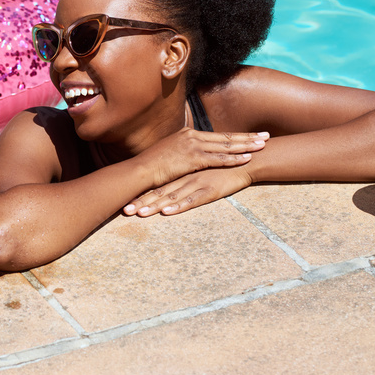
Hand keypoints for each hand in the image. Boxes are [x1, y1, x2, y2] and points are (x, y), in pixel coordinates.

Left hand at [122, 166, 253, 217]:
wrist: (249, 160)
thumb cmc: (225, 167)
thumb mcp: (203, 170)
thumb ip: (189, 175)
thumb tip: (176, 184)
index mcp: (183, 172)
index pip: (158, 184)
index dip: (142, 193)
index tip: (126, 204)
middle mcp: (186, 176)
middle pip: (160, 190)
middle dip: (142, 201)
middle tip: (125, 211)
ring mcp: (197, 182)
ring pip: (171, 196)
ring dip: (154, 206)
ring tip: (139, 214)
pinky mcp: (209, 189)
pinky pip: (191, 199)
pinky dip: (178, 206)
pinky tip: (167, 212)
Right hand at [140, 127, 267, 186]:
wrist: (140, 170)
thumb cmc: (152, 165)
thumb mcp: (169, 154)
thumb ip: (183, 153)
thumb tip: (192, 157)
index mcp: (188, 134)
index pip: (218, 135)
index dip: (237, 136)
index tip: (251, 135)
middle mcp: (192, 136)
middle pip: (226, 137)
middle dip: (248, 137)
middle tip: (265, 136)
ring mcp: (193, 146)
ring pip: (226, 146)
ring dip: (246, 146)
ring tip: (262, 146)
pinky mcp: (192, 158)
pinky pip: (218, 159)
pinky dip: (234, 159)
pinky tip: (247, 159)